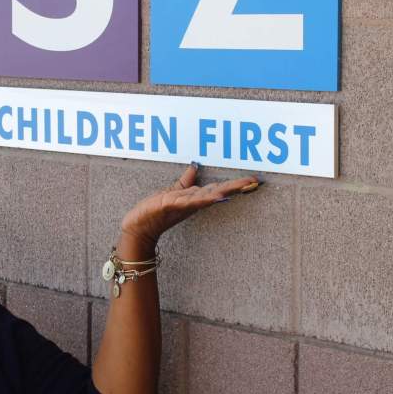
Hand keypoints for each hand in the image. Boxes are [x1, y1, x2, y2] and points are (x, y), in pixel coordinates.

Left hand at [118, 164, 259, 256]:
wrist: (139, 226)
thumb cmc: (155, 211)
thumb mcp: (173, 193)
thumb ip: (185, 181)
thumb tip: (195, 166)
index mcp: (194, 198)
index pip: (218, 188)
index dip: (235, 184)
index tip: (253, 180)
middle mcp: (191, 202)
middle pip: (216, 192)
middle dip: (235, 187)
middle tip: (253, 182)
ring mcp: (181, 204)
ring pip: (204, 197)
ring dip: (220, 192)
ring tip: (237, 188)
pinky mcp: (169, 205)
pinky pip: (186, 201)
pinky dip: (198, 198)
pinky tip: (210, 197)